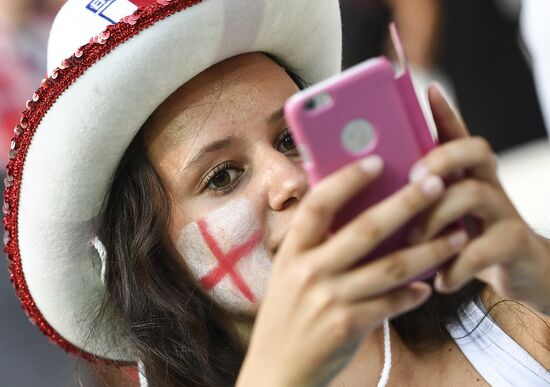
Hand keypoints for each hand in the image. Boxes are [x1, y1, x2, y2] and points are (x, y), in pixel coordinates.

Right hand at [237, 154, 467, 386]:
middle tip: (436, 183)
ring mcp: (329, 299)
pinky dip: (413, 293)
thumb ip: (315, 248)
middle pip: (366, 228)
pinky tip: (427, 286)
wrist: (277, 371)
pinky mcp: (347, 326)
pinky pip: (391, 303)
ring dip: (429, 250)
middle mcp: (309, 271)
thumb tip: (357, 216)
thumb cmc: (286, 318)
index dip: (347, 179)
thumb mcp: (288, 276)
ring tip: (457, 235)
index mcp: (292, 252)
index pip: (319, 204)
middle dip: (406, 203)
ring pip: (391, 267)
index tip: (376, 160)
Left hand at [409, 84, 549, 314]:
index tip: (428, 89)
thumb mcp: (441, 219)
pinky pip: (483, 249)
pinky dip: (456, 267)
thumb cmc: (467, 242)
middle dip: (440, 159)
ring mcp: (504, 212)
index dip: (445, 112)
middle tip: (413, 181)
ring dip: (435, 218)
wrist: (522, 277)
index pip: (457, 134)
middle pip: (474, 150)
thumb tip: (363, 201)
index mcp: (465, 176)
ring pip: (473, 194)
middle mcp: (488, 185)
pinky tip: (441, 280)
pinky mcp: (514, 244)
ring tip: (413, 242)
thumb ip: (414, 206)